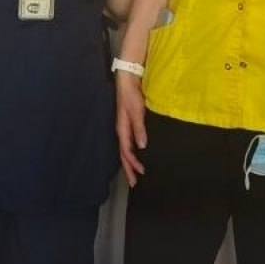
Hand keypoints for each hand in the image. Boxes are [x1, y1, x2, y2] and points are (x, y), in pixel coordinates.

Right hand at [115, 72, 147, 187]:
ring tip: (135, 172)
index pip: (126, 151)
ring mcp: (124, 127)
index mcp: (122, 129)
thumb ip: (139, 128)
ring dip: (129, 162)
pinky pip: (128, 142)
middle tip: (134, 182)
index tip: (141, 173)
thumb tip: (142, 146)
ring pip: (125, 149)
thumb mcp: (136, 111)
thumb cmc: (130, 95)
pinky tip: (137, 154)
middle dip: (128, 168)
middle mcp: (122, 130)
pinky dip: (132, 152)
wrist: (127, 81)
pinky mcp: (128, 124)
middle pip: (123, 154)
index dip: (132, 164)